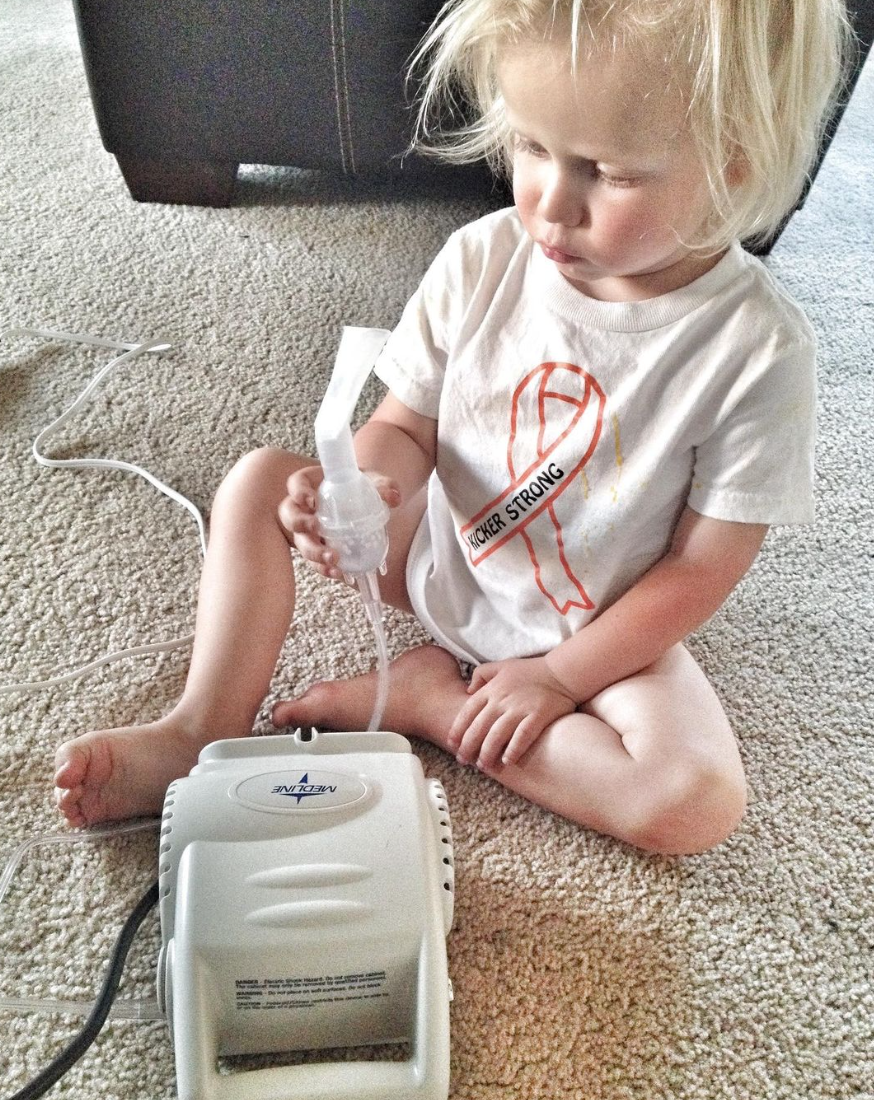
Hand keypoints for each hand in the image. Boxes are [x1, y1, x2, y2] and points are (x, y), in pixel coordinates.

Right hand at [278, 465, 399, 579]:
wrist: (360, 507)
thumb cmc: (359, 488)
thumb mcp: (371, 482)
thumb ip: (382, 486)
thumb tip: (393, 497)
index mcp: (312, 485)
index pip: (296, 484)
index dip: (299, 492)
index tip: (312, 500)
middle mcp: (303, 509)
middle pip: (290, 515)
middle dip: (300, 523)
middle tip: (316, 527)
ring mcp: (306, 532)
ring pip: (299, 542)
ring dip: (313, 552)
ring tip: (333, 558)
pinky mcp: (315, 550)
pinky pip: (313, 562)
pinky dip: (323, 568)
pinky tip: (337, 573)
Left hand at [447, 657, 577, 768]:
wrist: (562, 672)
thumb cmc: (531, 670)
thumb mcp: (501, 665)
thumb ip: (481, 674)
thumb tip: (467, 689)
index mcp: (492, 689)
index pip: (467, 712)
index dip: (458, 730)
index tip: (452, 744)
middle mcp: (502, 700)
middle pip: (479, 727)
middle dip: (468, 747)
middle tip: (464, 760)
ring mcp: (520, 708)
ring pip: (497, 735)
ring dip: (487, 753)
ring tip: (483, 765)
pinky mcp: (538, 716)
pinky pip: (522, 736)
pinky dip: (513, 749)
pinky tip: (507, 761)